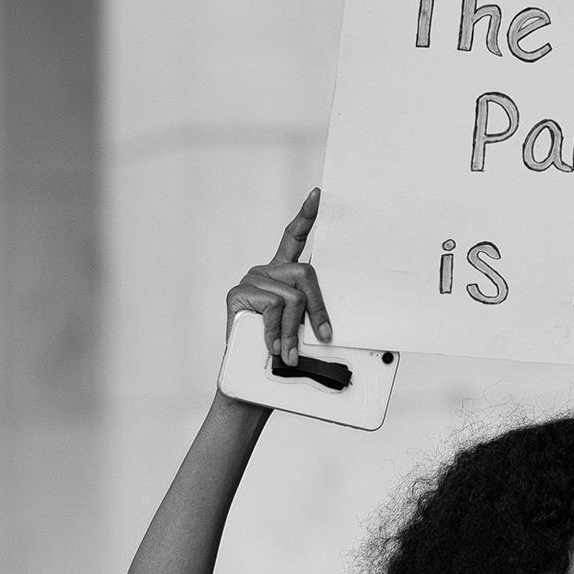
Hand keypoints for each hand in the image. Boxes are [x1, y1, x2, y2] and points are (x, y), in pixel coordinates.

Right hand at [226, 190, 333, 359]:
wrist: (246, 379)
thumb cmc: (278, 351)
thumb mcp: (301, 328)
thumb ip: (313, 313)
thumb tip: (336, 322)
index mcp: (281, 273)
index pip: (294, 237)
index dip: (306, 216)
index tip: (317, 195)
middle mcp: (265, 271)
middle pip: (305, 273)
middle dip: (319, 308)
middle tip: (325, 337)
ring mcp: (250, 281)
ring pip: (292, 296)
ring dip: (297, 328)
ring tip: (290, 352)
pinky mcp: (237, 294)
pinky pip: (273, 306)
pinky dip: (278, 331)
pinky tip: (272, 346)